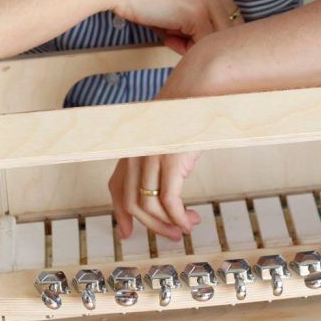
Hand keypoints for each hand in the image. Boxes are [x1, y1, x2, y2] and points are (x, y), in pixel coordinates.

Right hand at [101, 0, 243, 52]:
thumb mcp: (172, 4)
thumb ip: (191, 21)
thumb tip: (199, 47)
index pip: (228, 16)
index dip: (210, 34)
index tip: (187, 38)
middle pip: (229, 28)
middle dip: (206, 42)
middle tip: (178, 40)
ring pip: (219, 39)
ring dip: (196, 46)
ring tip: (170, 37)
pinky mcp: (196, 12)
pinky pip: (203, 44)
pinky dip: (185, 48)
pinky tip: (166, 37)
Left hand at [108, 33, 228, 239]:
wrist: (203, 84)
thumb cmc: (192, 105)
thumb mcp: (170, 131)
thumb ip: (163, 152)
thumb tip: (169, 175)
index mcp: (134, 144)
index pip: (116, 185)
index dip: (120, 212)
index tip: (127, 231)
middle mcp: (137, 151)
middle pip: (131, 202)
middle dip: (150, 226)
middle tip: (169, 236)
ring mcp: (152, 155)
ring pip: (148, 206)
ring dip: (167, 225)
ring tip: (184, 228)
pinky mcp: (170, 158)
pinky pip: (169, 201)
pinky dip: (178, 217)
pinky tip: (188, 221)